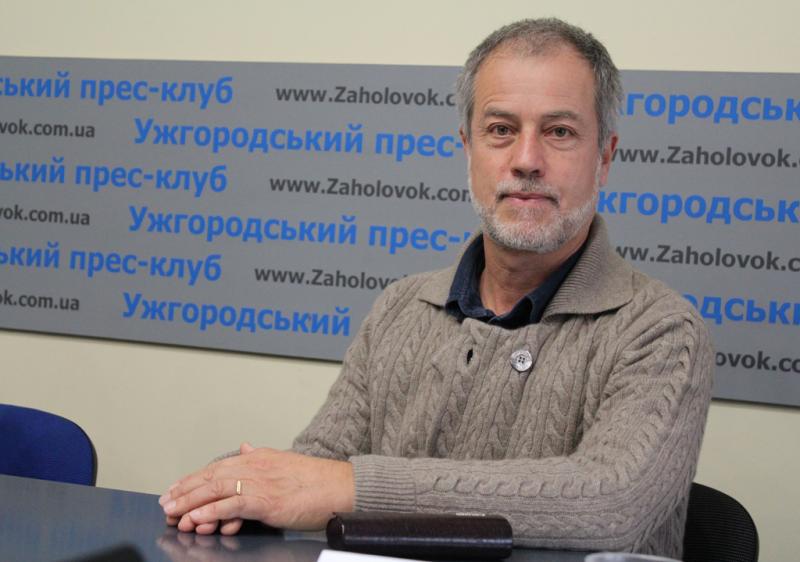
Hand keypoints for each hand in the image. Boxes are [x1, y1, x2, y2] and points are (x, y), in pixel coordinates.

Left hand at [160, 443, 353, 533]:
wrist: (339, 487)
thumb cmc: (316, 480)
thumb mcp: (284, 461)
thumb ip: (261, 456)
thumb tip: (245, 447)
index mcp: (258, 458)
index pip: (217, 467)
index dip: (194, 479)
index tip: (176, 489)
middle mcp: (254, 466)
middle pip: (211, 477)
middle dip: (184, 490)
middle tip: (165, 503)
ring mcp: (259, 482)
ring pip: (215, 490)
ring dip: (190, 502)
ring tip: (173, 513)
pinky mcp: (264, 500)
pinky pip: (230, 504)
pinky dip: (210, 511)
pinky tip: (196, 518)